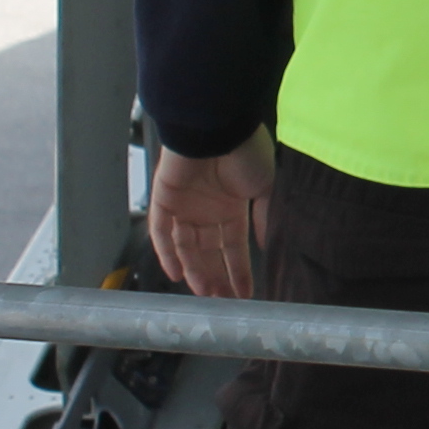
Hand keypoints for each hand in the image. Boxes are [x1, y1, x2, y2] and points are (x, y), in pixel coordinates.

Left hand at [147, 128, 274, 299]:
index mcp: (231, 206)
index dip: (239, 270)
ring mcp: (183, 205)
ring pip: (186, 246)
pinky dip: (166, 252)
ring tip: (206, 294)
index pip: (234, 246)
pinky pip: (160, 231)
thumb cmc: (244, 151)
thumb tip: (267, 243)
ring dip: (194, 270)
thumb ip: (264, 216)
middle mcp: (206, 209)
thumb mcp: (265, 186)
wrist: (216, 125)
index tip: (246, 294)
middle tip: (223, 302)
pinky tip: (176, 274)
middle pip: (208, 252)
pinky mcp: (163, 198)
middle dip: (216, 277)